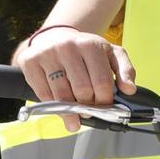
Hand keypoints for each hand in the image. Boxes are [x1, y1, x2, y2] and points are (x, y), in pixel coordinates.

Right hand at [17, 26, 136, 107]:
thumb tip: (130, 89)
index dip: (105, 101)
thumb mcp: (110, 54)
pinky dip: (52, 106)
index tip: (104, 108)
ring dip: (70, 113)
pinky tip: (59, 110)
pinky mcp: (30, 61)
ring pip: (62, 95)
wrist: (54, 38)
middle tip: (89, 113)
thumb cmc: (86, 51)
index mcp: (91, 45)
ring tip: (75, 120)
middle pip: (82, 90)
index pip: (102, 82)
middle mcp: (68, 47)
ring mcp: (48, 54)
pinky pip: (43, 93)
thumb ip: (125, 70)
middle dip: (88, 107)